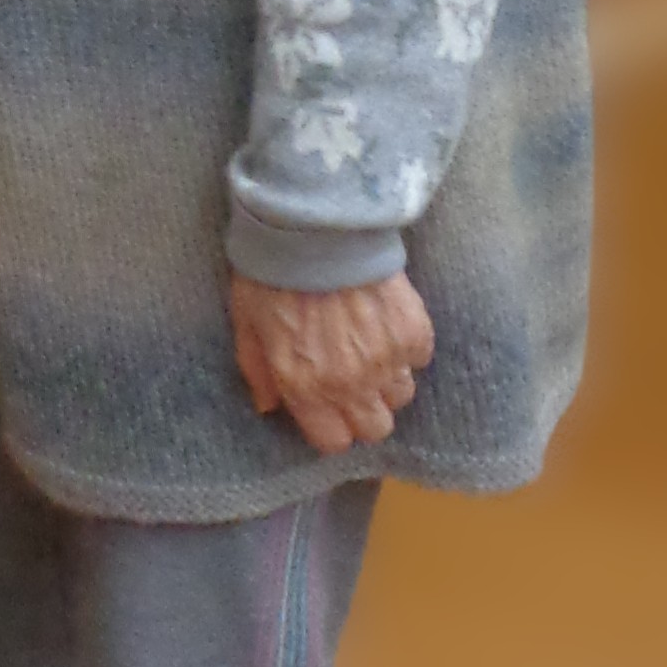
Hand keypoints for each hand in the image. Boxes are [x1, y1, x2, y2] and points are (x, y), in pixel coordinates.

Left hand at [228, 267, 434, 456]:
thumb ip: (257, 372)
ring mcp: (387, 359)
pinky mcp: (413, 330)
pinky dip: (408, 347)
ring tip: (370, 346)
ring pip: (401, 396)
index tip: (328, 405)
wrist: (314, 224)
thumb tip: (269, 407)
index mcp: (306, 387)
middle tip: (353, 380)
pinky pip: (420, 359)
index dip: (331, 425)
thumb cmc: (272, 272)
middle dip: (364, 410)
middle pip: (376, 428)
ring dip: (387, 379)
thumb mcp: (247, 324)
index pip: (334, 442)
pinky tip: (386, 321)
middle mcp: (350, 383)